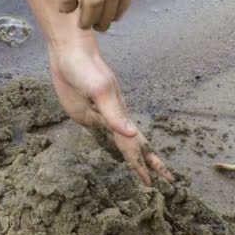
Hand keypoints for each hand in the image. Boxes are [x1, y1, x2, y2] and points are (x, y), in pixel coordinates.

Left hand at [48, 36, 173, 185]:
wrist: (70, 52)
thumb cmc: (85, 68)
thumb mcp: (100, 90)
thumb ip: (114, 113)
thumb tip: (131, 134)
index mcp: (119, 115)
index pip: (134, 146)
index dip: (144, 164)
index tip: (157, 182)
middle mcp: (113, 119)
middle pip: (134, 146)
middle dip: (148, 163)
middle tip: (164, 181)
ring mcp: (100, 117)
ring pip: (120, 142)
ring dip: (133, 156)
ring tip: (143, 170)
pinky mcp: (86, 114)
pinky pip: (103, 135)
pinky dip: (112, 146)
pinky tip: (115, 150)